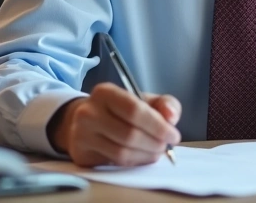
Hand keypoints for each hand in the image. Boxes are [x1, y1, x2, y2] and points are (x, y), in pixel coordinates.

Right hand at [47, 82, 181, 166]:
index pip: (134, 110)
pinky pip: (114, 163)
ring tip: (156, 152)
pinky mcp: (81, 155)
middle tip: (166, 147)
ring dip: (146, 155)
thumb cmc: (120, 110)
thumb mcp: (143, 100)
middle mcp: (88, 112)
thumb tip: (171, 117)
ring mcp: (81, 135)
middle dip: (154, 143)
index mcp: (104, 93)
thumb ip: (164, 104)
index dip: (157, 125)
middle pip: (129, 134)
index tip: (173, 135)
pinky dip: (134, 162)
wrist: (86, 122)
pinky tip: (142, 157)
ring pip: (122, 152)